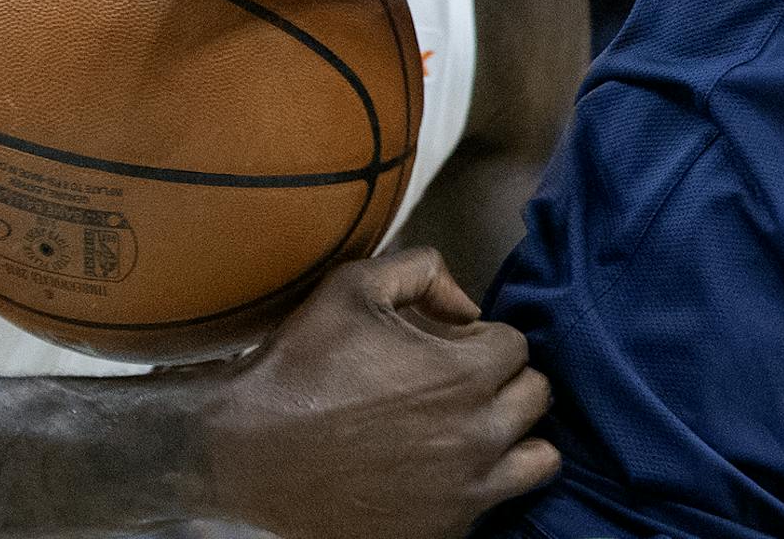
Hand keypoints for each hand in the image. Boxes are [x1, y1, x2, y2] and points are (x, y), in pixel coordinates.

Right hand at [201, 247, 557, 538]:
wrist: (244, 455)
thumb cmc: (300, 366)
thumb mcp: (353, 286)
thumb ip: (424, 270)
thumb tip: (465, 302)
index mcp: (465, 372)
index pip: (517, 344)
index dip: (481, 339)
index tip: (448, 347)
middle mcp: (479, 435)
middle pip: (536, 397)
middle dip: (504, 382)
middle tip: (459, 384)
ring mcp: (465, 491)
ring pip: (538, 460)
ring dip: (514, 438)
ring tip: (472, 429)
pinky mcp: (443, 530)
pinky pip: (495, 503)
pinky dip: (481, 484)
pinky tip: (442, 469)